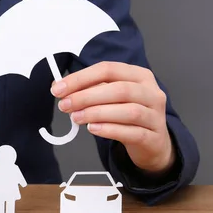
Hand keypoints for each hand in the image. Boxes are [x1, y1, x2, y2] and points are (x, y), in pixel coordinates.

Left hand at [51, 61, 175, 173]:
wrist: (152, 142)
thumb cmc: (127, 115)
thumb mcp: (109, 97)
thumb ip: (87, 89)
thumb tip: (58, 86)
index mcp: (139, 76)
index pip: (108, 69)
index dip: (81, 78)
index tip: (58, 89)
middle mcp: (151, 92)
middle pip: (119, 89)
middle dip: (86, 96)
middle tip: (65, 105)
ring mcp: (155, 116)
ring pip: (129, 111)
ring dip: (97, 113)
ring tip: (76, 118)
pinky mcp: (153, 137)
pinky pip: (132, 132)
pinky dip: (110, 130)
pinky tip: (93, 129)